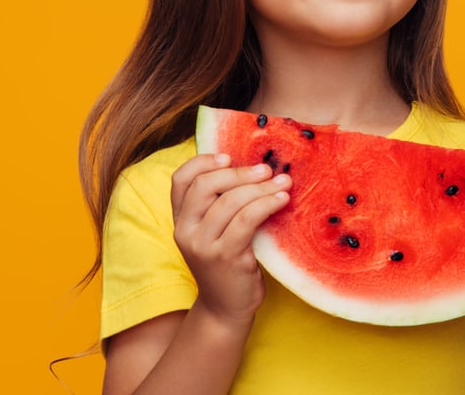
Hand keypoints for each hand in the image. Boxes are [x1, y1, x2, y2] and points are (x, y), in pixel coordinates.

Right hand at [170, 153, 290, 324]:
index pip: (180, 179)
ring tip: (283, 182)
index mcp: (180, 220)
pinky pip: (246, 220)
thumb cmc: (228, 263)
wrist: (226, 308)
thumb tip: (253, 165)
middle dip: (239, 173)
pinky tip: (282, 199)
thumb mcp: (215, 232)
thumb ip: (220, 204)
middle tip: (267, 169)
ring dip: (260, 187)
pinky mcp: (225, 257)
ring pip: (229, 202)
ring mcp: (202, 245)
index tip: (229, 157)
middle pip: (205, 186)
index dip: (203, 162)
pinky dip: (266, 204)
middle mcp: (185, 231)